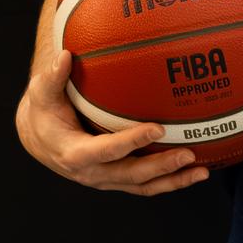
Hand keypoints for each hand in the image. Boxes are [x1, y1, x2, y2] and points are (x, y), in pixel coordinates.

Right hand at [16, 49, 210, 195]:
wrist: (40, 139)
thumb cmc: (44, 111)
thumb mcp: (41, 94)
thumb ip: (52, 77)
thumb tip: (65, 56)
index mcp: (74, 154)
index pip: (106, 150)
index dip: (131, 142)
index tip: (157, 128)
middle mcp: (92, 173)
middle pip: (131, 175)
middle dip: (161, 167)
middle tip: (188, 153)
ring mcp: (107, 179)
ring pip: (143, 186)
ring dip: (173, 180)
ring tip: (201, 170)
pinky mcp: (117, 179)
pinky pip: (146, 185)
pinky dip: (170, 181)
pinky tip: (194, 171)